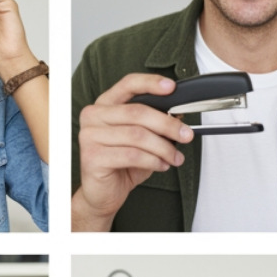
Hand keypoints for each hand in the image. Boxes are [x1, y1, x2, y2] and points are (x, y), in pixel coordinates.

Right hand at [73, 73, 193, 228]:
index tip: (172, 87)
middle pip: (137, 112)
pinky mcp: (92, 156)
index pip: (127, 85)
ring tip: (174, 157)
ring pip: (138, 136)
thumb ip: (154, 123)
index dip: (150, 83)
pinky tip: (161, 165)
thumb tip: (179, 114)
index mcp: (104, 105)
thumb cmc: (121, 164)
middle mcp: (93, 116)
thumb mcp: (141, 139)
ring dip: (163, 148)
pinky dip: (153, 161)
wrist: (103, 193)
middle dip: (168, 124)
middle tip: (186, 135)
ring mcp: (89, 136)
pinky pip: (132, 155)